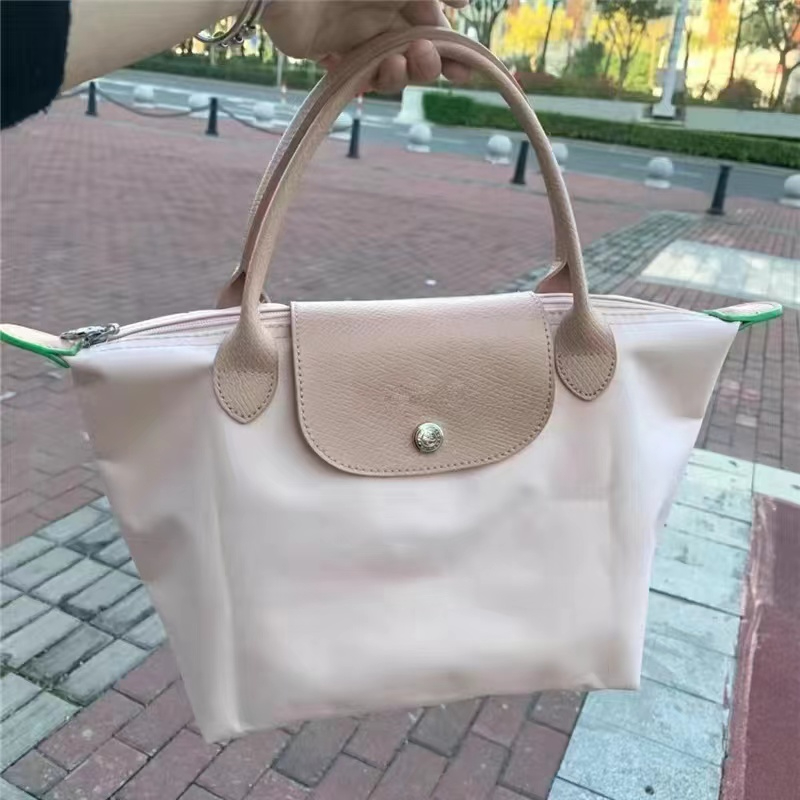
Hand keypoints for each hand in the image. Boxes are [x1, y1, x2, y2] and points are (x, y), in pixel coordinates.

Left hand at [261, 0, 471, 92]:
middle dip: (428, 64)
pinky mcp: (330, 54)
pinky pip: (359, 78)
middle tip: (425, 58)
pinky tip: (375, 71)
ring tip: (395, 63)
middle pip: (416, 52)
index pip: (434, 26)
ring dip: (400, 74)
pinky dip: (371, 80)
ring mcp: (356, 35)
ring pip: (390, 69)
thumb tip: (466, 2)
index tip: (464, 71)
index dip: (452, 51)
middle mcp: (381, 13)